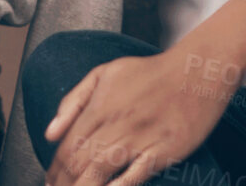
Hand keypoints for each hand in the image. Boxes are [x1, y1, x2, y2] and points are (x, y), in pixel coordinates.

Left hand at [43, 51, 233, 185]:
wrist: (196, 70)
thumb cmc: (150, 73)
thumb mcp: (104, 73)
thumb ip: (74, 101)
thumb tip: (50, 132)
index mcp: (98, 107)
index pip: (67, 147)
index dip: (54, 170)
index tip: (49, 181)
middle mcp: (115, 123)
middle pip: (79, 163)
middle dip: (63, 183)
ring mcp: (140, 138)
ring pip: (100, 171)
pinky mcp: (164, 150)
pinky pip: (136, 174)